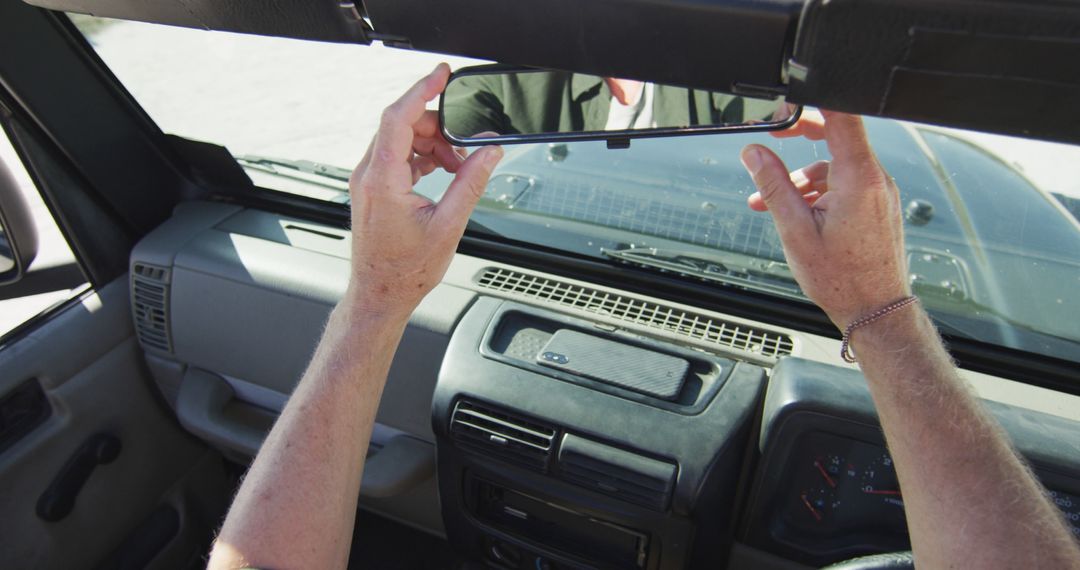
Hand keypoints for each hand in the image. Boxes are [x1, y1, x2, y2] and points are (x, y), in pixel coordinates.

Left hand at [346, 63, 502, 319]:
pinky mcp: (374, 188)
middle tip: (465, 147)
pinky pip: (397, 156)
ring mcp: (368, 180)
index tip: (441, 74)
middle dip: (438, 128)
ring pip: (401, 140)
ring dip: (432, 144)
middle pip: (402, 125)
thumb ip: (471, 183)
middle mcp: (369, 175)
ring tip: (458, 167)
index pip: (398, 117)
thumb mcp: (448, 225)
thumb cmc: (405, 270)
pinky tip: (443, 172)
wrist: (380, 293)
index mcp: (383, 180)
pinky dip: (422, 157)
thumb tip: (489, 152)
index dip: (421, 90)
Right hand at [741, 111, 909, 327]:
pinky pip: (846, 184)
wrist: (875, 310)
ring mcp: (879, 192)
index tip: (791, 100)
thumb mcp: (795, 230)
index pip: (843, 117)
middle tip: (771, 137)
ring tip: (771, 202)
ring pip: (837, 165)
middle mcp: (876, 179)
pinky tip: (796, 212)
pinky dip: (819, 190)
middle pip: (838, 136)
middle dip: (801, 136)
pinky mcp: (877, 205)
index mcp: (859, 178)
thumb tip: (755, 153)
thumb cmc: (841, 278)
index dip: (816, 100)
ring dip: (802, 177)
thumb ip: (774, 185)